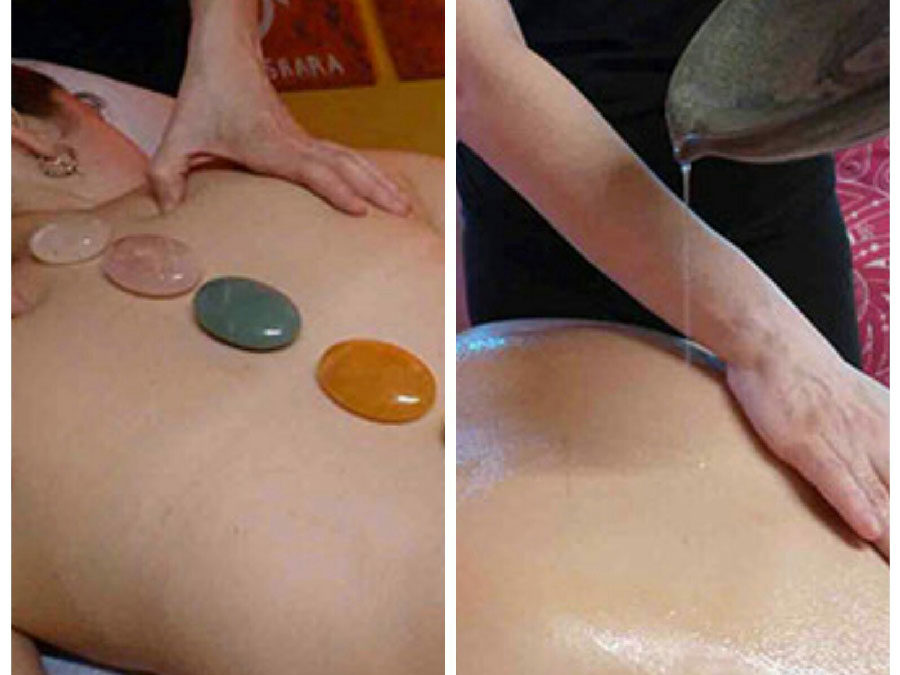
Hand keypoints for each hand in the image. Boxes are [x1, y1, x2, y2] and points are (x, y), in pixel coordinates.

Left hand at [149, 26, 409, 215]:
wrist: (226, 53)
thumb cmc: (207, 93)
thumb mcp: (179, 134)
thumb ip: (167, 174)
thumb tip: (164, 212)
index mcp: (269, 143)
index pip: (310, 168)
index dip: (335, 189)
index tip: (359, 210)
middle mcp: (295, 142)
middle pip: (346, 165)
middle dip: (376, 189)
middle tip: (402, 212)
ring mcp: (305, 140)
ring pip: (352, 160)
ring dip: (380, 181)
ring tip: (404, 205)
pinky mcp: (306, 140)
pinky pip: (346, 158)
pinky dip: (369, 173)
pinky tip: (383, 188)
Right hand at [726, 349, 888, 557]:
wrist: (773, 345)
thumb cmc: (806, 372)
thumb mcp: (857, 400)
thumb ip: (873, 432)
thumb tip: (877, 462)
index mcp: (889, 430)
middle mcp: (877, 439)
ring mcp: (844, 443)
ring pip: (881, 498)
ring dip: (895, 536)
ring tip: (895, 565)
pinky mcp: (809, 446)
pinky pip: (838, 482)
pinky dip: (856, 507)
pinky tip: (870, 531)